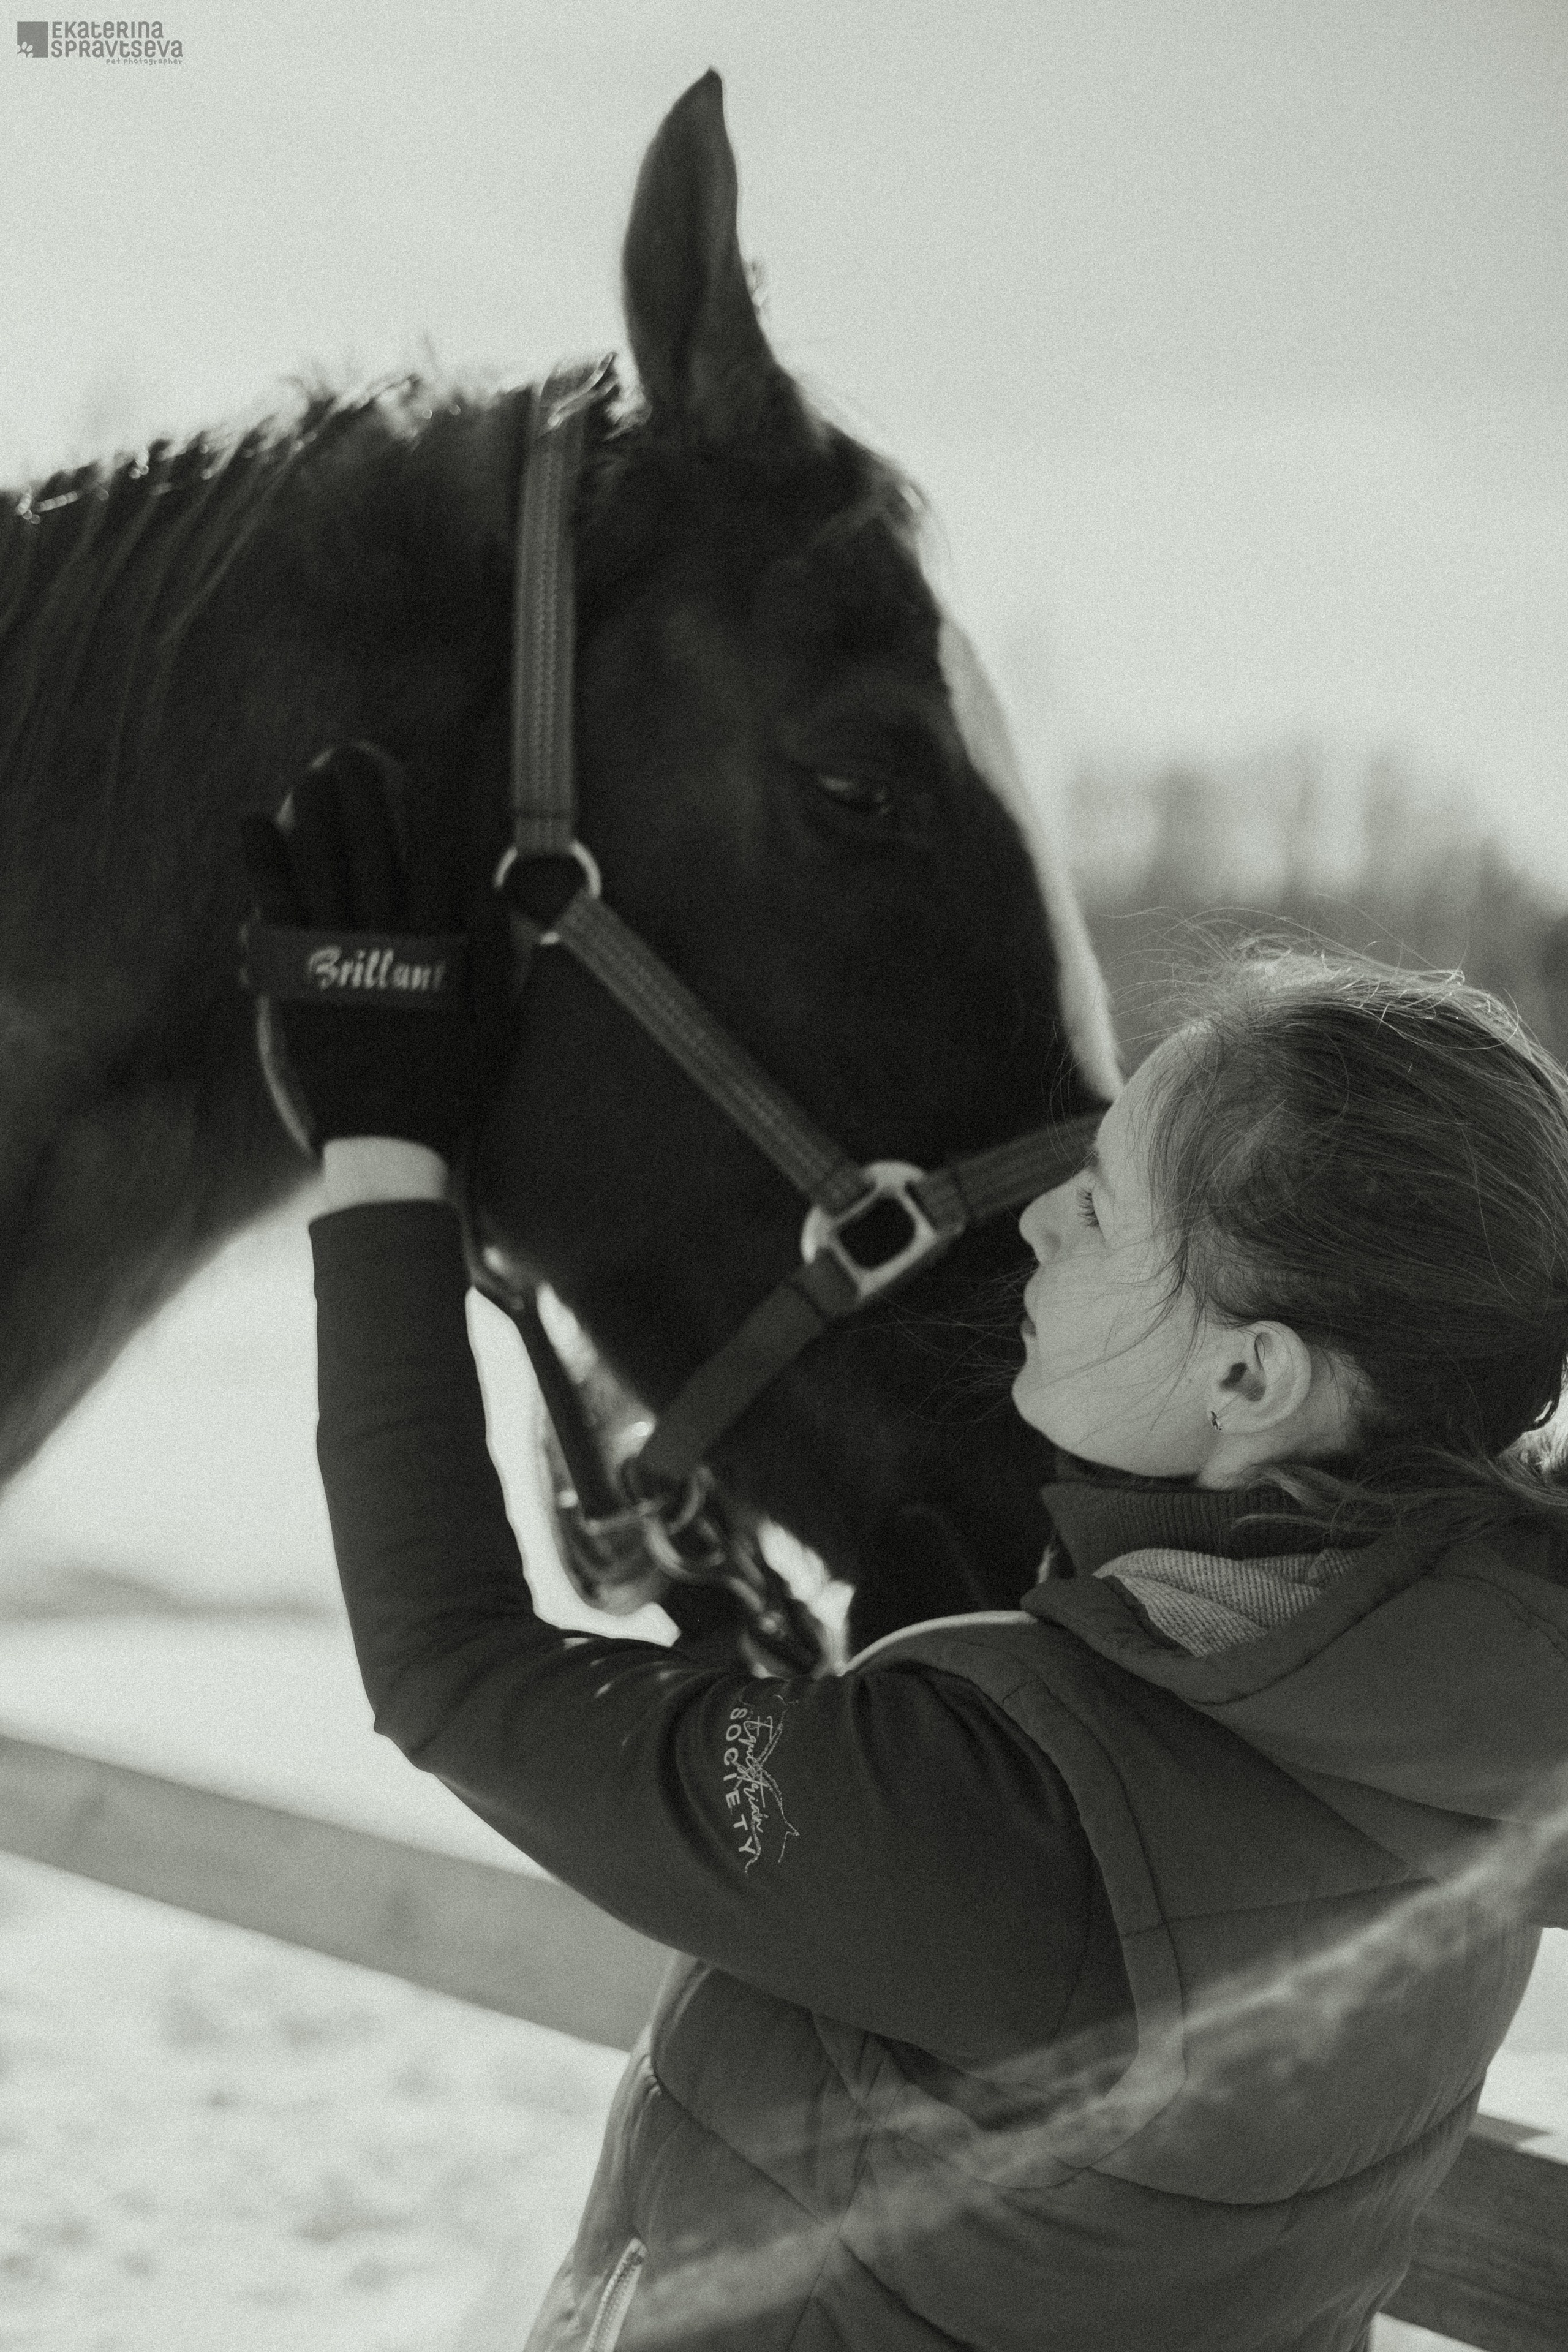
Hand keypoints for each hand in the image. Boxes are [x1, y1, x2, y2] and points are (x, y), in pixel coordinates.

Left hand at [240, 745, 486, 1160]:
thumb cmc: (450, 1086)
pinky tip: (252, 825)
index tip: (424, 771)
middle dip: (364, 801)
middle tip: (352, 755)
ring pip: (323, 873)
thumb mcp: (496, 1026)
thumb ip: (494, 955)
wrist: (390, 1142)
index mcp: (436, 953)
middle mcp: (383, 946)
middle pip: (373, 856)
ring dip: (313, 819)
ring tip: (307, 775)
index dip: (430, 814)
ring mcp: (336, 962)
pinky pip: (277, 912)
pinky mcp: (298, 981)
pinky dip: (264, 867)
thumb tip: (488, 887)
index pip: (435, 866)